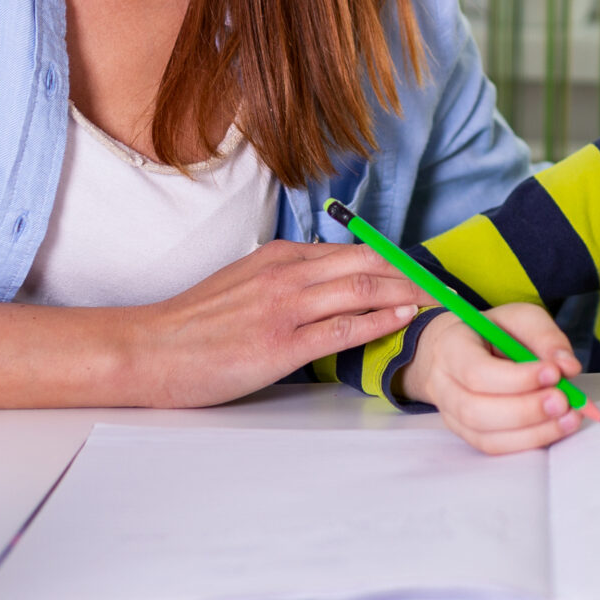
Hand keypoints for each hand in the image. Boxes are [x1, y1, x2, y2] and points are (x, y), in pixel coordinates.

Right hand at [121, 241, 426, 407]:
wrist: (150, 348)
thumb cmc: (195, 324)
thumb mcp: (244, 283)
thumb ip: (286, 279)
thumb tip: (330, 283)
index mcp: (279, 257)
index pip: (354, 250)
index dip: (398, 260)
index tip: (426, 271)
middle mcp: (287, 275)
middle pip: (369, 263)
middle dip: (414, 274)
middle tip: (449, 286)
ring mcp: (285, 309)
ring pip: (362, 289)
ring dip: (409, 293)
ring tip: (440, 302)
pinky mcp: (281, 345)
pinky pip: (342, 328)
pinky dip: (379, 320)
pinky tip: (404, 319)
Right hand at [394, 304, 585, 454]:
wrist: (468, 350)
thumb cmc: (495, 333)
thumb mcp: (520, 318)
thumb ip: (545, 337)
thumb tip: (568, 367)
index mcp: (451, 348)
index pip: (476, 371)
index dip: (516, 378)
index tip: (554, 373)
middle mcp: (444, 386)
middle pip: (476, 410)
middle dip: (525, 410)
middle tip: (563, 401)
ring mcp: (452, 416)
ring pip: (487, 437)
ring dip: (533, 432)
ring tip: (569, 417)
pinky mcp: (468, 435)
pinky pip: (496, 448)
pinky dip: (530, 442)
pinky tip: (556, 428)